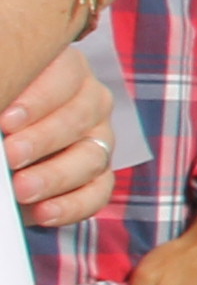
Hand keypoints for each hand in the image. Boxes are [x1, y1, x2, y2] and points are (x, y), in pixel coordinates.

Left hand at [3, 44, 111, 228]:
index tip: (7, 121)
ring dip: (55, 177)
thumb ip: (2, 98)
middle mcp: (90, 103)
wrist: (6, 142)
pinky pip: (99, 193)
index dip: (37, 100)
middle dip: (42, 141)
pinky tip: (43, 213)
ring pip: (91, 157)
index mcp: (66, 71)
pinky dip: (72, 206)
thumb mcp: (3, 98)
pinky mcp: (99, 176)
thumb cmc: (2, 112)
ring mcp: (99, 140)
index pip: (63, 77)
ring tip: (21, 190)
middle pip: (79, 119)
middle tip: (11, 156)